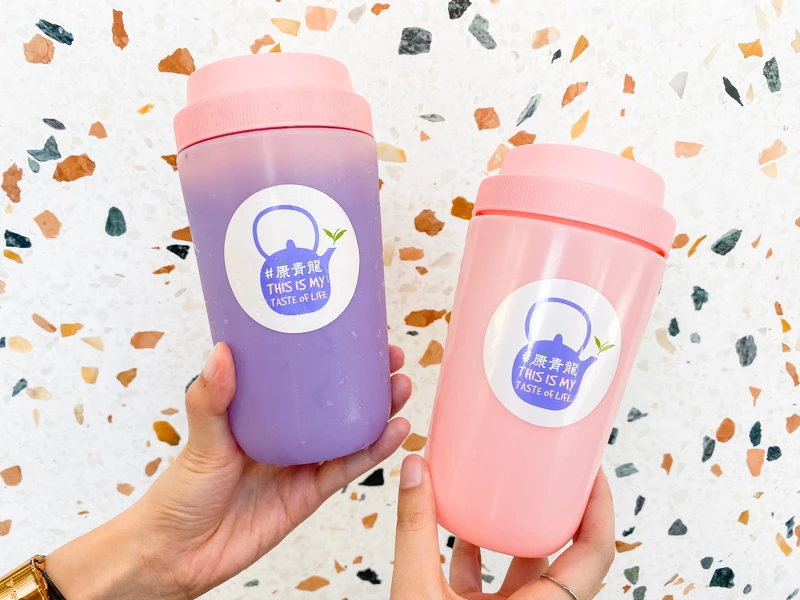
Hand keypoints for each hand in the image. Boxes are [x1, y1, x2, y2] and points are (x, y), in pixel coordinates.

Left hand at [47, 342, 411, 599]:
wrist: (177, 555)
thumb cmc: (178, 495)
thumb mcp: (199, 440)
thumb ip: (211, 400)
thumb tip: (223, 352)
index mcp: (260, 412)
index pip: (302, 375)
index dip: (331, 354)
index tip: (354, 331)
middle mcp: (286, 433)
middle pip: (335, 401)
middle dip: (367, 379)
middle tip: (391, 357)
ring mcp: (300, 463)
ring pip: (349, 431)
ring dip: (378, 410)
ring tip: (401, 387)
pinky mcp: (310, 493)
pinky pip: (348, 468)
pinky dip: (373, 451)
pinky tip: (394, 432)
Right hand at [390, 455, 613, 599]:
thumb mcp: (417, 592)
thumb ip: (416, 528)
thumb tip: (414, 470)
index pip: (596, 555)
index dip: (601, 510)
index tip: (592, 473)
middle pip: (567, 557)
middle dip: (558, 511)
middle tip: (551, 471)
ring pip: (531, 571)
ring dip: (517, 531)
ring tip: (507, 491)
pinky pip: (497, 585)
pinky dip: (483, 555)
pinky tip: (462, 529)